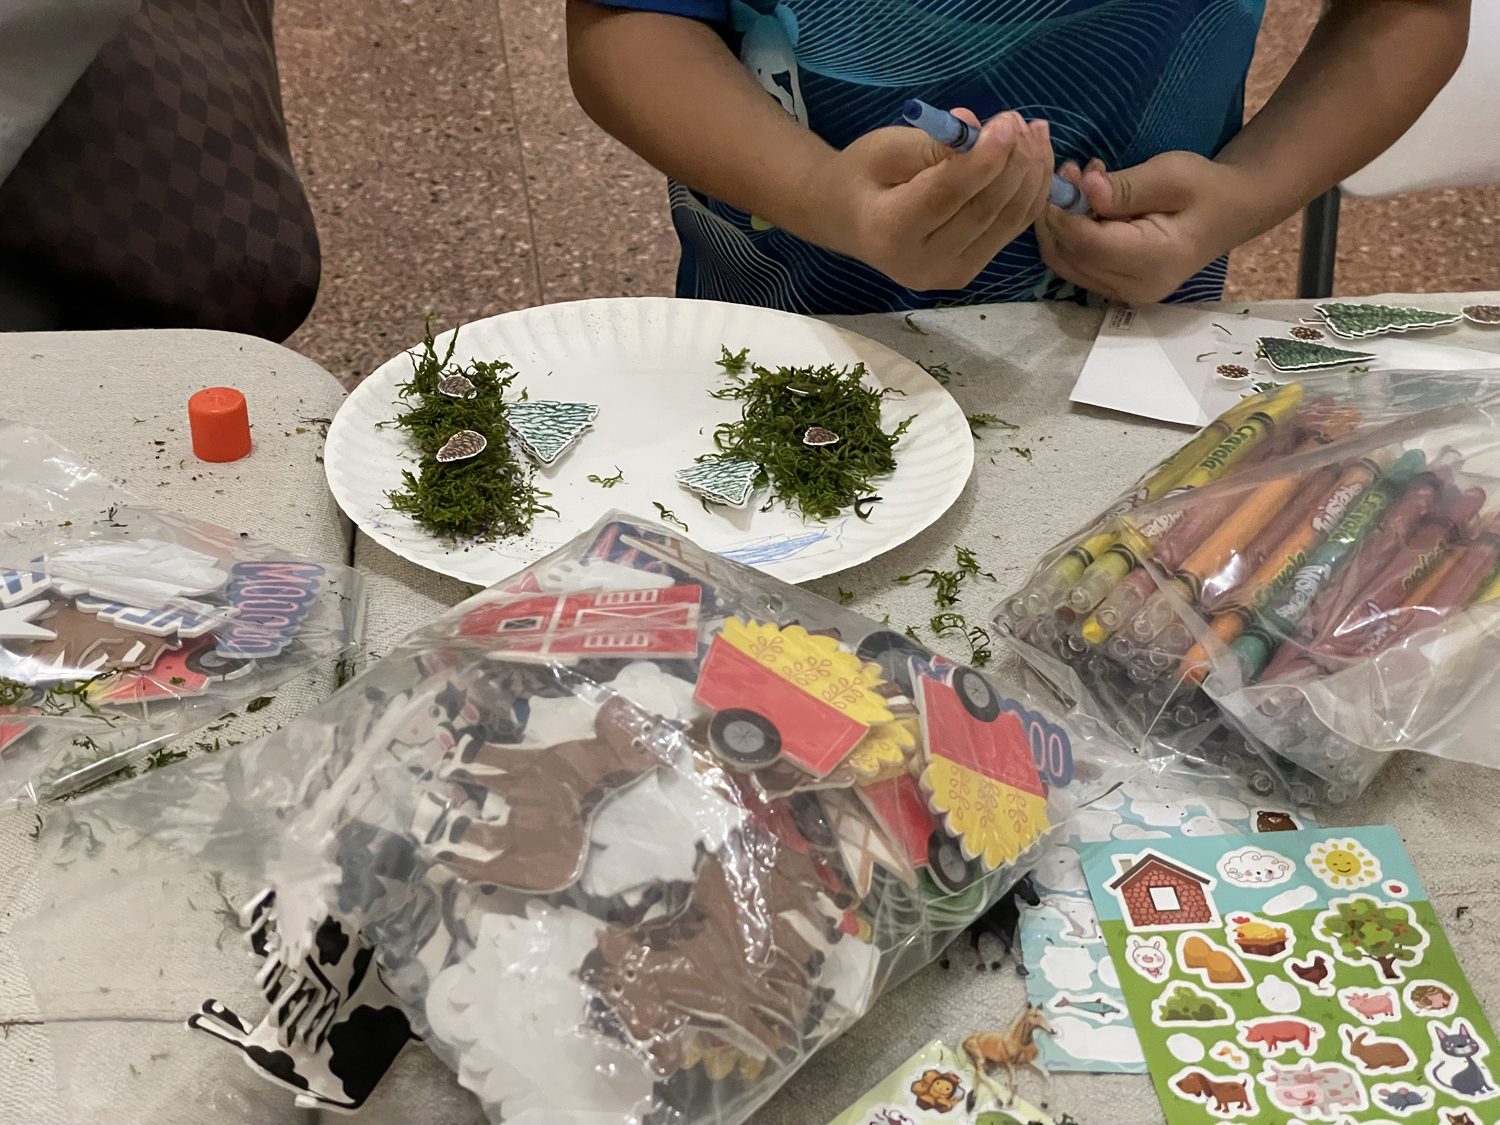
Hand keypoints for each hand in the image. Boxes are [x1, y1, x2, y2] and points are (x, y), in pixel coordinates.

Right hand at [800, 110, 1054, 291]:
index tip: (1006, 122)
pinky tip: (1036, 156)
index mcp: (891, 232)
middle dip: (1014, 161)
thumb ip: (933, 143)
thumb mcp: (887, 148)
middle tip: (1018, 120)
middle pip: (985, 210)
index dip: (983, 159)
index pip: (947, 196)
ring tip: (1033, 132)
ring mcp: (950, 274)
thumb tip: (978, 127)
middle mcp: (922, 264)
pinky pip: (1012, 228)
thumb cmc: (863, 176)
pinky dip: (1031, 191)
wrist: (848, 220)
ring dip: (1032, 173)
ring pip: (1008, 220)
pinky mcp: (968, 271)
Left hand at [1035, 151, 1258, 303]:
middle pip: (1069, 258)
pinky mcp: (1115, 288)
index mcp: (1153, 262)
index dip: (1064, 212)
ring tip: (1078, 182)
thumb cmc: (1206, 189)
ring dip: (1060, 223)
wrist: (1231, 212)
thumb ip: (1126, 187)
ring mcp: (1123, 294)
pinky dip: (1070, 234)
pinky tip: (1086, 204)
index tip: (1062, 175)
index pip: (1087, 245)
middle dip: (1057, 216)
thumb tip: (1085, 188)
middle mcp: (1134, 288)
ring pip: (1065, 264)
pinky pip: (1076, 265)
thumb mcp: (1172, 175)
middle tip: (1068, 172)